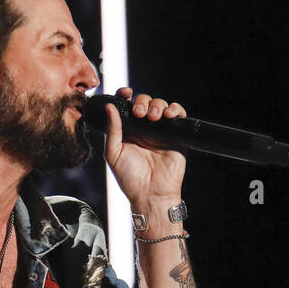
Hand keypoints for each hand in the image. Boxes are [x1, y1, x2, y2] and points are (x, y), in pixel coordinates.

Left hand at [100, 86, 186, 212]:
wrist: (151, 194)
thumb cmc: (130, 178)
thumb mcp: (113, 153)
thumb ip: (112, 130)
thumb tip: (109, 106)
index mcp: (128, 131)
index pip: (128, 106)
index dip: (126, 96)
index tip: (125, 93)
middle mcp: (145, 129)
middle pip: (145, 102)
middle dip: (142, 102)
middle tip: (140, 114)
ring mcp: (161, 132)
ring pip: (161, 105)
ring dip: (157, 105)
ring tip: (153, 117)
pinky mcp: (176, 136)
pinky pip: (179, 115)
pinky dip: (175, 109)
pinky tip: (169, 115)